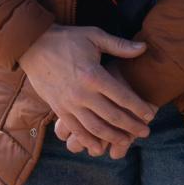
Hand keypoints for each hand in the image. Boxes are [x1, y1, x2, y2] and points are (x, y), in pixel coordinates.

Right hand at [19, 26, 156, 152]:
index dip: (138, 107)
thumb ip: (120, 45)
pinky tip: (98, 148)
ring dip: (113, 137)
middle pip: (112, 116)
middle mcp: (82, 93)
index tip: (150, 114)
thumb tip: (144, 47)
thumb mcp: (95, 36)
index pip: (122, 96)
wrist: (33, 45)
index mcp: (94, 75)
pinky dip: (88, 140)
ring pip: (95, 128)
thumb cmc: (67, 38)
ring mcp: (69, 104)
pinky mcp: (58, 109)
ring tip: (127, 142)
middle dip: (131, 126)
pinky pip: (75, 129)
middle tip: (146, 132)